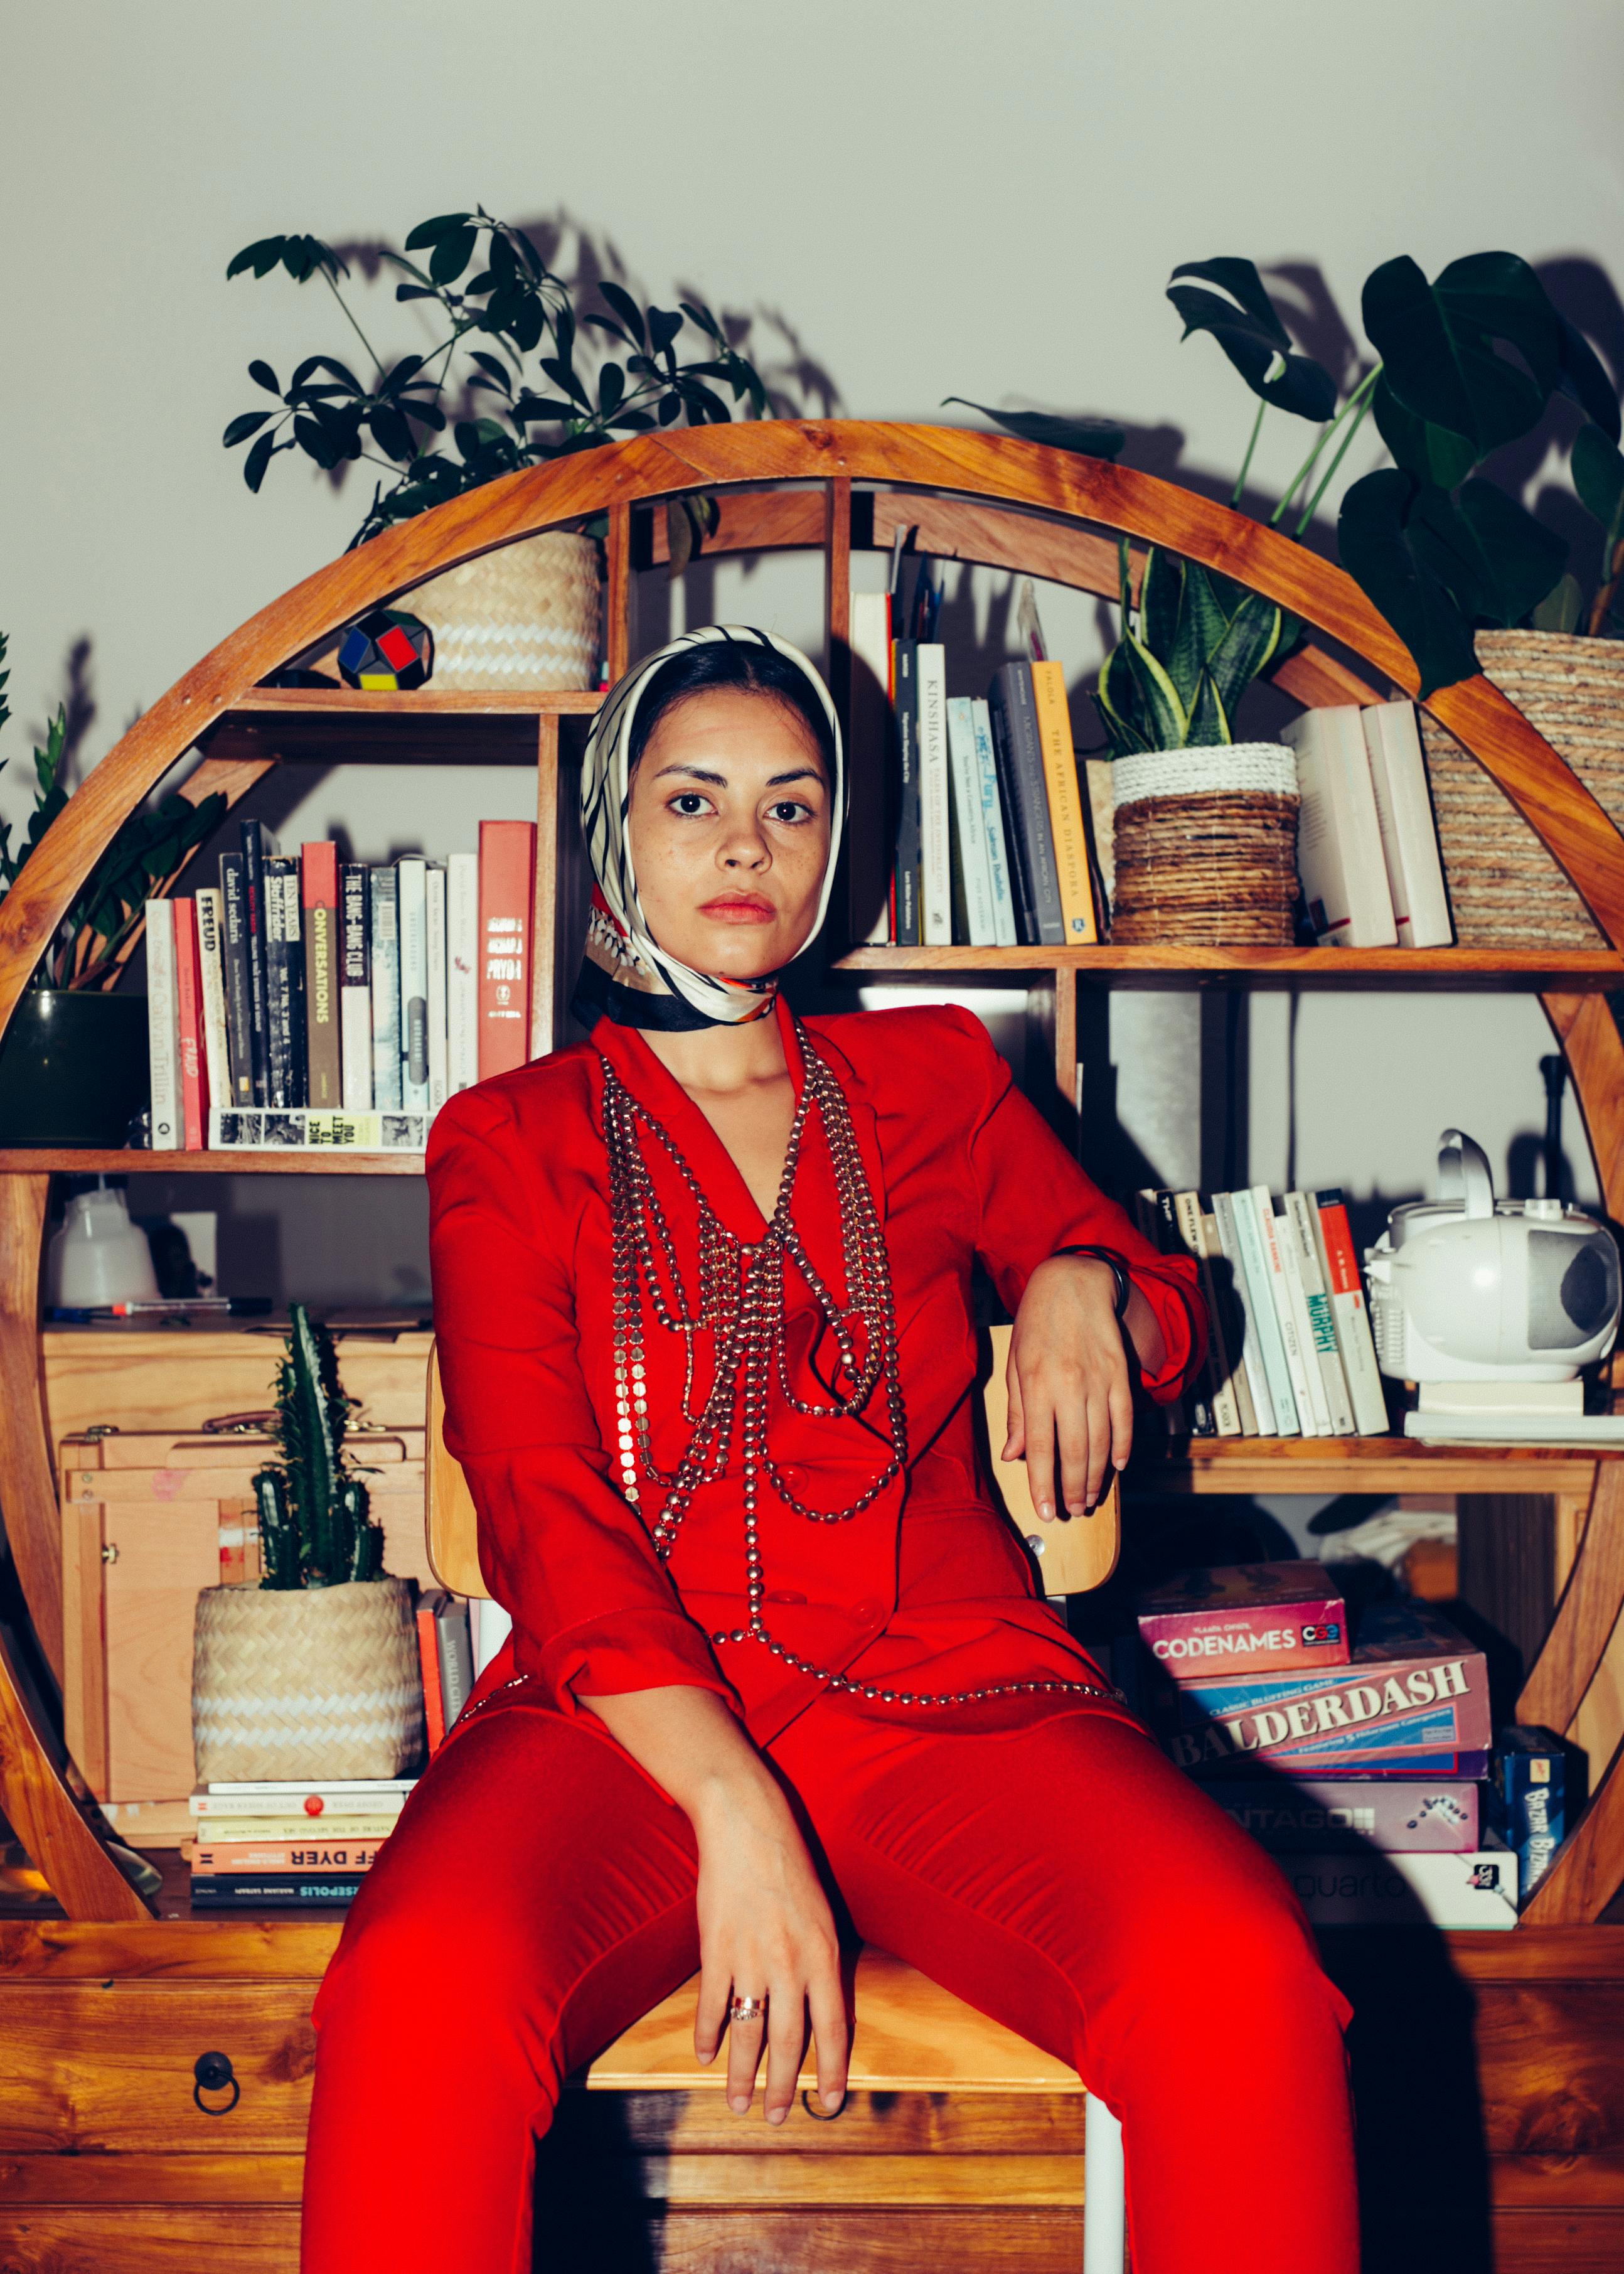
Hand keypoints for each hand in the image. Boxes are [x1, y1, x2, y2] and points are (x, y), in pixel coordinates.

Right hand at [691, 1773, 848, 2123]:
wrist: (747, 1825)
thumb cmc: (790, 1865)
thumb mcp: (822, 1914)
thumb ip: (823, 1962)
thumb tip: (824, 2010)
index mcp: (824, 1954)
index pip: (835, 2027)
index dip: (834, 2070)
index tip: (830, 2103)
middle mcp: (790, 1963)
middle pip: (790, 2041)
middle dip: (784, 2087)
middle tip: (777, 2118)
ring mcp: (750, 1958)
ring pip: (748, 2033)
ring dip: (742, 2074)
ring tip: (739, 2103)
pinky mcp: (716, 1950)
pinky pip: (712, 2005)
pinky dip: (707, 2034)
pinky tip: (705, 2054)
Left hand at [1003, 1255, 1131, 1519]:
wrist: (1074, 1282)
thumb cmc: (1037, 1323)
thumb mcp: (1015, 1364)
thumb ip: (1016, 1412)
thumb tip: (1013, 1455)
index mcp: (1036, 1385)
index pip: (1039, 1447)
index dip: (1043, 1484)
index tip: (1045, 1510)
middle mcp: (1069, 1386)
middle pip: (1074, 1451)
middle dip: (1073, 1488)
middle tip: (1072, 1511)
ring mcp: (1099, 1381)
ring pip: (1101, 1441)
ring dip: (1097, 1475)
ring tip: (1090, 1498)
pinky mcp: (1121, 1374)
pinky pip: (1125, 1419)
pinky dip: (1123, 1445)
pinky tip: (1118, 1466)